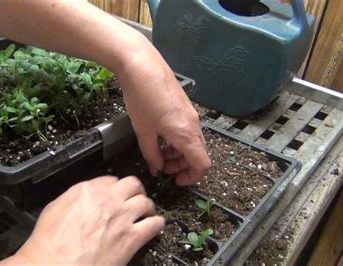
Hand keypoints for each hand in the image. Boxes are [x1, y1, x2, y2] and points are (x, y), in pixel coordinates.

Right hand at [0, 176, 163, 264]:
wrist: (52, 265)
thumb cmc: (49, 244)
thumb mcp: (54, 209)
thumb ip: (73, 199)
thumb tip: (81, 200)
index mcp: (87, 190)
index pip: (111, 179)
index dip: (116, 188)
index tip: (118, 194)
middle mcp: (107, 199)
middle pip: (132, 184)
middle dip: (135, 192)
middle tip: (135, 199)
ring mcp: (122, 217)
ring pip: (146, 202)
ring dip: (147, 207)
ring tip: (147, 214)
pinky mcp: (131, 238)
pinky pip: (155, 224)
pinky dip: (157, 225)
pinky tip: (155, 228)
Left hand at [117, 46, 211, 185]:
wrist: (141, 65)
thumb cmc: (141, 98)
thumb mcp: (143, 132)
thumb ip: (152, 155)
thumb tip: (157, 169)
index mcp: (186, 134)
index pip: (202, 164)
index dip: (191, 177)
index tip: (175, 181)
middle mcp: (194, 124)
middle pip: (198, 154)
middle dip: (181, 165)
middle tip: (161, 167)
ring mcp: (190, 113)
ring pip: (192, 141)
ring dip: (178, 152)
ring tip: (157, 152)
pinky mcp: (183, 105)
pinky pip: (187, 129)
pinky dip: (177, 139)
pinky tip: (158, 135)